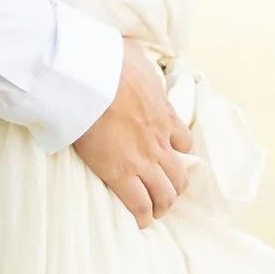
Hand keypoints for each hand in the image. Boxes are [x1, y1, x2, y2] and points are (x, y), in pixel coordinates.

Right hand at [73, 38, 194, 226]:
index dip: (177, 152)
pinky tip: (140, 223)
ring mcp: (143, 160)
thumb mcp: (134, 53)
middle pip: (179, 174)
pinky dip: (142, 217)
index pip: (183, 142)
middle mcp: (159, 141)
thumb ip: (137, 61)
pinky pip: (138, 205)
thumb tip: (129, 50)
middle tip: (164, 193)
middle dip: (174, 187)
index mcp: (164, 114)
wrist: (91, 79)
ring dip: (162, 205)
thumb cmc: (107, 62)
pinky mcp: (121, 174)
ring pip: (165, 194)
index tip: (169, 156)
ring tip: (154, 212)